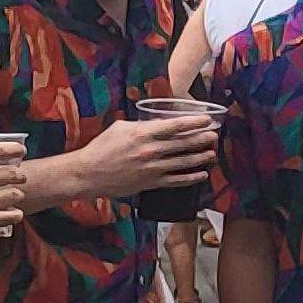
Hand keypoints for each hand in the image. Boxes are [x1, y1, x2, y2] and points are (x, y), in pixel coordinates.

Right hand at [0, 139, 26, 250]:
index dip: (13, 149)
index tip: (20, 151)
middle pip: (12, 174)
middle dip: (18, 176)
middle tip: (18, 179)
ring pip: (15, 194)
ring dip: (16, 196)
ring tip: (11, 198)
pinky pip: (13, 216)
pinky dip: (14, 215)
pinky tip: (10, 214)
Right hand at [60, 110, 220, 205]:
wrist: (88, 174)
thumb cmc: (102, 148)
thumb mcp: (120, 128)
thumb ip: (141, 124)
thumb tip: (157, 122)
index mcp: (143, 133)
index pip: (175, 126)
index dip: (194, 122)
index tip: (207, 119)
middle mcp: (151, 150)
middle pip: (184, 143)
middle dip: (202, 139)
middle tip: (214, 135)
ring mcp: (152, 168)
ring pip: (184, 162)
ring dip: (201, 157)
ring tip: (212, 153)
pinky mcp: (151, 183)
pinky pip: (176, 181)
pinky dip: (191, 178)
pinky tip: (202, 174)